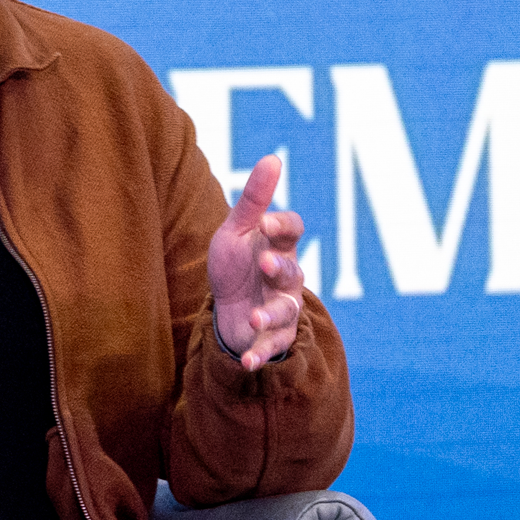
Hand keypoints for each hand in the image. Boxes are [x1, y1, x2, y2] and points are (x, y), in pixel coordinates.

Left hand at [206, 155, 305, 370]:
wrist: (227, 308)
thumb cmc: (235, 264)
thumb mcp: (237, 231)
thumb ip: (254, 200)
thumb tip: (272, 157)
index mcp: (278, 246)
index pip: (292, 230)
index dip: (282, 226)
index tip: (265, 223)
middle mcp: (286, 277)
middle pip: (293, 270)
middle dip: (280, 268)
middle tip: (265, 264)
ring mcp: (282, 308)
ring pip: (286, 311)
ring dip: (270, 314)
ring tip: (252, 318)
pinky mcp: (272, 336)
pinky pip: (271, 346)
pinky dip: (259, 355)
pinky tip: (246, 362)